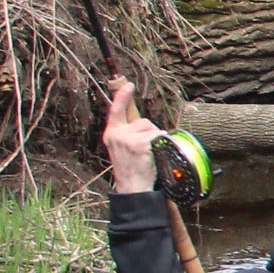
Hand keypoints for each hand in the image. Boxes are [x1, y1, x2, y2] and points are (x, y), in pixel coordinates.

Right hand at [101, 75, 164, 193]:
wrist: (132, 187)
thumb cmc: (131, 169)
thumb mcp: (122, 149)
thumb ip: (128, 134)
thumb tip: (143, 124)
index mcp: (111, 134)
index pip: (116, 110)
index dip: (122, 96)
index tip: (129, 85)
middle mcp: (117, 134)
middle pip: (143, 121)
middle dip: (150, 132)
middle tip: (145, 151)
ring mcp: (127, 139)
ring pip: (152, 129)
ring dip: (155, 139)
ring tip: (149, 155)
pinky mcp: (139, 144)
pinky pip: (158, 136)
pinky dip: (161, 143)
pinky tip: (154, 155)